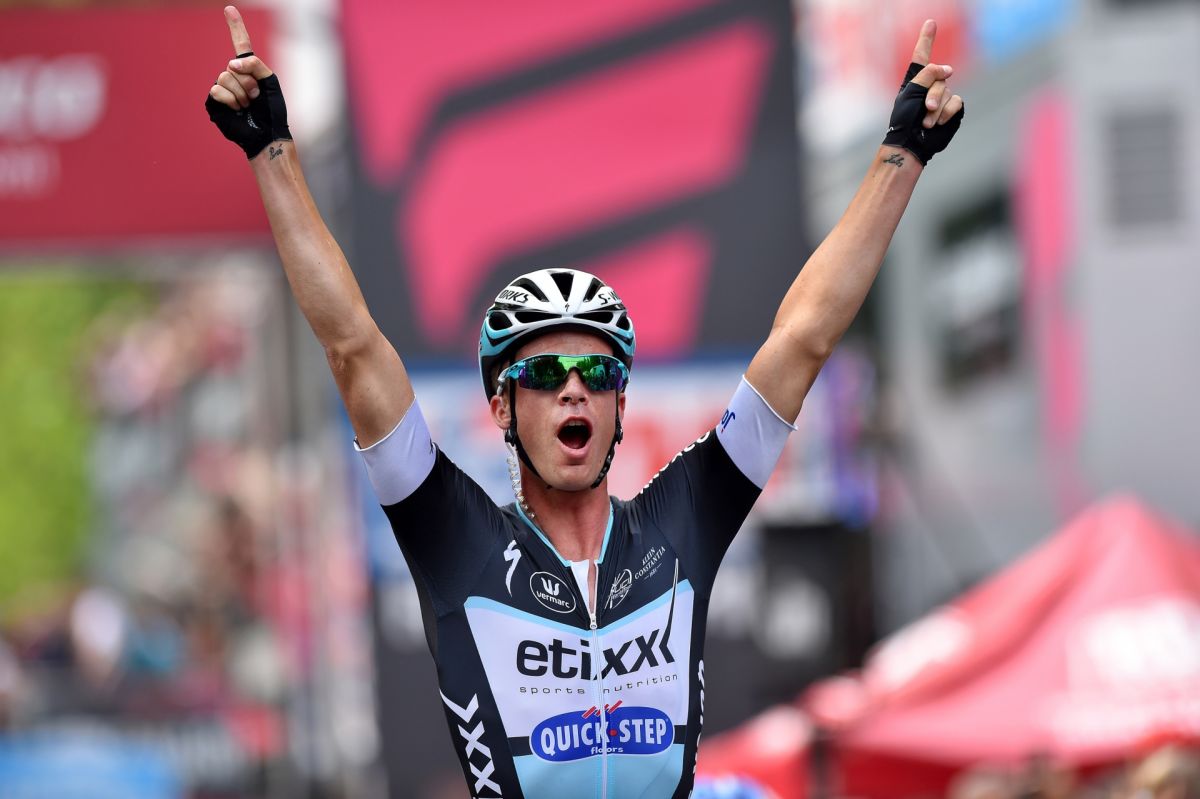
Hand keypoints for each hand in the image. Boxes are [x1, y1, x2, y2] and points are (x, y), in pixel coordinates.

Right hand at [205, 5, 290, 159]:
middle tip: (256, 98)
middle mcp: (234, 76)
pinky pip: (217, 90)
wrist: (267, 133)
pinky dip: (230, 100)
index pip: (241, 44)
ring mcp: (223, 87)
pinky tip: (238, 109)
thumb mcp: (270, 81)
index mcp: (249, 70)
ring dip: (241, 94)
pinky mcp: (214, 100)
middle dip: (249, 83)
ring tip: (248, 105)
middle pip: (233, 66)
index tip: (229, 9)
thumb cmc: (272, 111)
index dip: (235, 27)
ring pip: (225, 77)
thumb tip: (232, 64)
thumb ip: (256, 65)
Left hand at [908, 21, 963, 130]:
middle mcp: (929, 86)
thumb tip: (948, 70)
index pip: (921, 56)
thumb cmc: (904, 120)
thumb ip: (928, 75)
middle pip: (939, 77)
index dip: (926, 39)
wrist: (911, 143)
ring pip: (948, 91)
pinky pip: (957, 102)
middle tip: (925, 109)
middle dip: (932, 94)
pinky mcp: (952, 109)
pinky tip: (938, 123)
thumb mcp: (911, 93)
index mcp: (915, 81)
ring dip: (937, 109)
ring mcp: (942, 97)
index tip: (930, 22)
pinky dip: (947, 112)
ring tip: (926, 122)